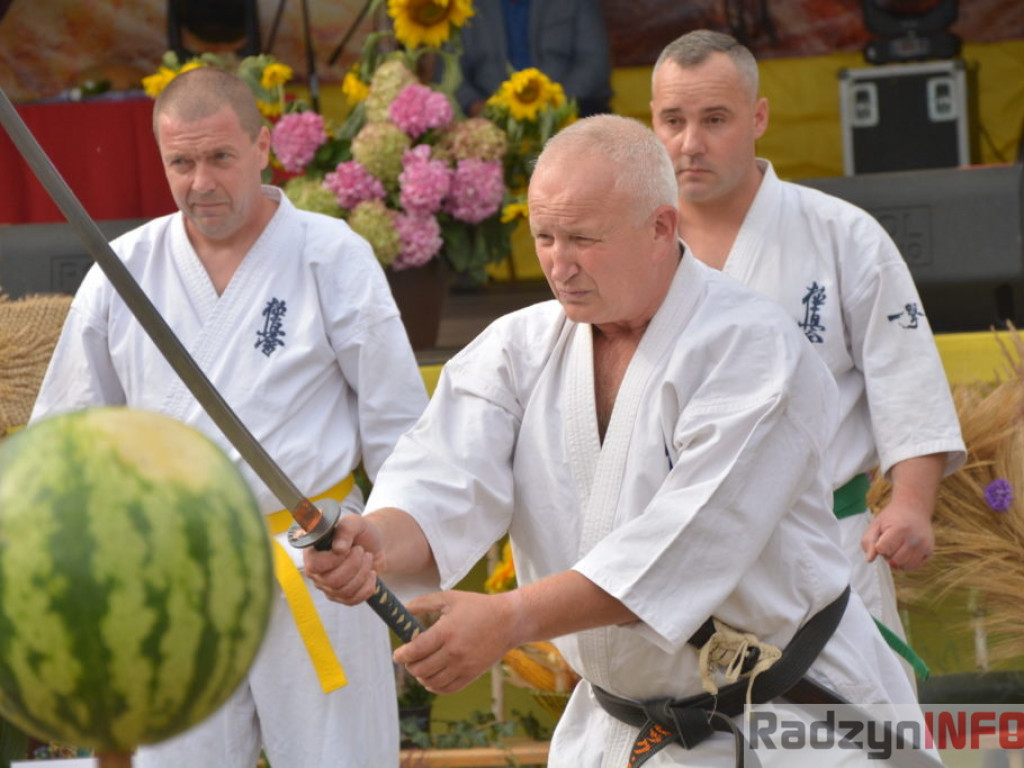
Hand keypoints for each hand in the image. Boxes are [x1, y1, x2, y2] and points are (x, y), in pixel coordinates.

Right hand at [304, 514, 383, 604]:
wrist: (375, 545)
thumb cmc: (360, 532)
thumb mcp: (355, 523)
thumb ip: (345, 530)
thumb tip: (338, 548)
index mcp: (313, 553)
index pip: (315, 565)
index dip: (334, 559)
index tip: (348, 548)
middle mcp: (317, 573)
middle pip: (332, 581)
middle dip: (354, 564)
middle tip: (361, 550)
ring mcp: (328, 587)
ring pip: (345, 591)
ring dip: (363, 572)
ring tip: (367, 558)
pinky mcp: (342, 597)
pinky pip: (353, 600)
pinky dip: (367, 586)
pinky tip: (371, 573)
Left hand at [394, 590, 518, 694]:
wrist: (509, 621)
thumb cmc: (478, 606)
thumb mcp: (450, 598)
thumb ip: (423, 603)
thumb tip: (403, 609)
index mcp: (446, 632)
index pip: (415, 651)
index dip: (401, 655)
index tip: (397, 654)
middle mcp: (454, 652)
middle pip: (420, 669)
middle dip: (409, 666)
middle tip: (408, 659)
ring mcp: (464, 665)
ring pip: (431, 682)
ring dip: (420, 677)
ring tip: (420, 667)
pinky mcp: (472, 675)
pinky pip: (447, 689)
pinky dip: (434, 687)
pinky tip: (431, 678)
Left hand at [861, 499, 934, 570]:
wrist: (914, 508)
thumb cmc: (891, 517)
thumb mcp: (876, 524)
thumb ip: (868, 542)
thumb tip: (869, 560)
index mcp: (899, 530)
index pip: (882, 549)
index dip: (879, 546)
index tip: (882, 537)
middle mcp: (914, 539)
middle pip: (894, 560)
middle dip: (888, 554)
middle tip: (890, 542)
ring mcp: (924, 546)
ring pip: (904, 566)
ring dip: (896, 560)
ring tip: (897, 547)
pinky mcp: (930, 551)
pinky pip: (914, 567)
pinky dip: (906, 563)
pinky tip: (904, 552)